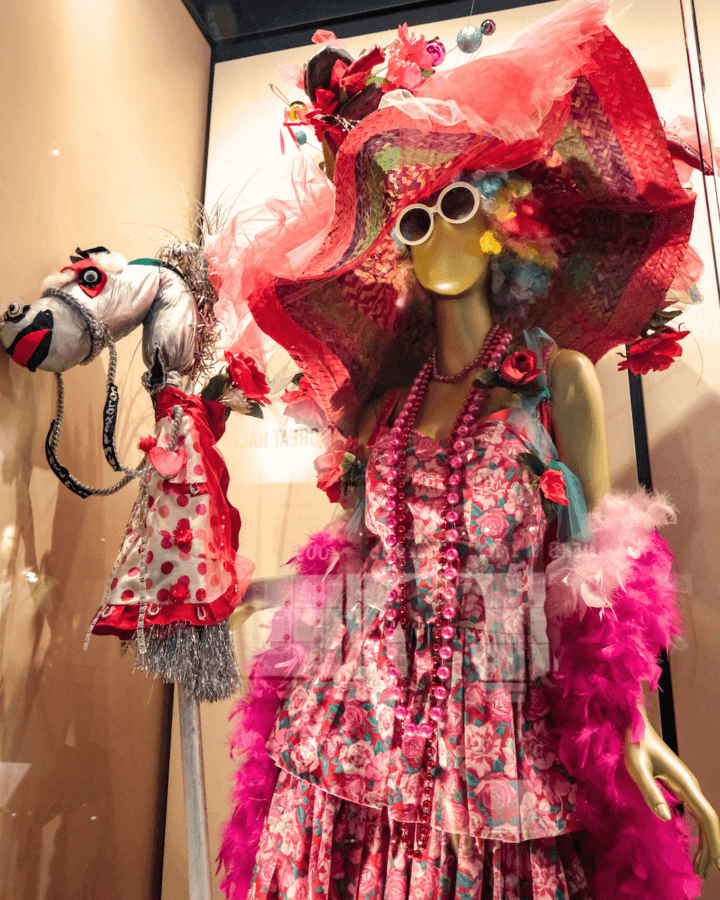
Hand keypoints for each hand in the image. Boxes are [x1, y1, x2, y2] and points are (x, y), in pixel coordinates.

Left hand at [624, 708, 719, 878]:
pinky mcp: (678, 786)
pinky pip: (694, 813)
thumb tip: (667, 818)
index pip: (707, 816)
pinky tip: (695, 848)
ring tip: (701, 869)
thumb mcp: (636, 766)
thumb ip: (649, 791)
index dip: (714, 841)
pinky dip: (698, 833)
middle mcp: (689, 785)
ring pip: (703, 819)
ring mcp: (685, 786)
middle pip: (708, 822)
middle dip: (711, 849)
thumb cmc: (634, 743)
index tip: (718, 864)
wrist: (634, 724)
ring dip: (706, 844)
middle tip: (706, 875)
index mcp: (684, 782)